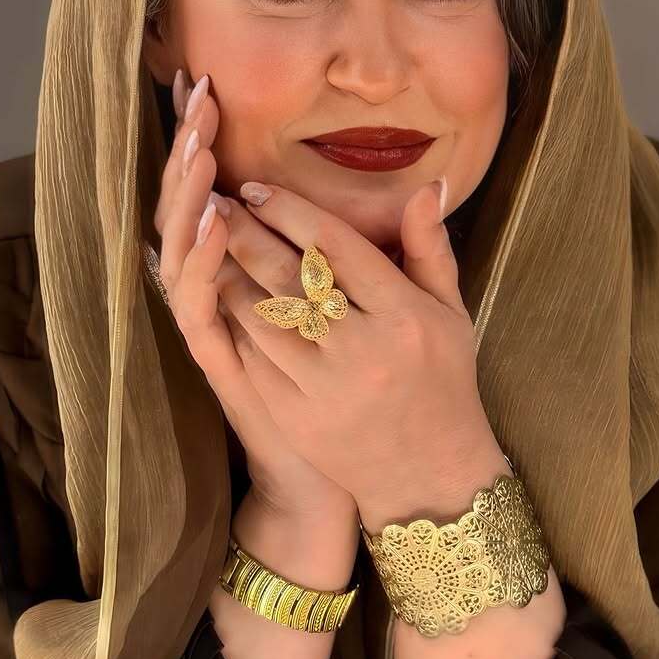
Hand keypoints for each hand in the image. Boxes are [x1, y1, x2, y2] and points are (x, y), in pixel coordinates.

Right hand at [153, 69, 359, 525]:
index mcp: (252, 274)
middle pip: (191, 205)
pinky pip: (195, 303)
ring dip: (187, 194)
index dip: (209, 139)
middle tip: (193, 91)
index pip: (219, 187)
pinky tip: (211, 220)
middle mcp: (223, 291)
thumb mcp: (385, 309)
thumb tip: (427, 188)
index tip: (207, 83)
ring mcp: (215, 325)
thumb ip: (399, 250)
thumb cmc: (351, 396)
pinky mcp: (215, 358)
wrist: (328, 475)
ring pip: (182, 246)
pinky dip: (200, 261)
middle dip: (191, 148)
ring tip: (196, 142)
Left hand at [213, 168, 501, 529]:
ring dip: (228, 275)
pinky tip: (216, 297)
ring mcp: (325, 387)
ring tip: (207, 244)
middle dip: (246, 234)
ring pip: (262, 318)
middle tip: (217, 203)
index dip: (291, 213)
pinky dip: (231, 324)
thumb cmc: (442, 383)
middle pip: (290, 277)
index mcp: (404, 316)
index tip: (258, 190)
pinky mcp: (296, 416)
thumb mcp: (451, 315)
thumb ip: (430, 250)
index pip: (336, 248)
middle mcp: (363, 349)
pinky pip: (253, 358)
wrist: (428, 474)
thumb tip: (428, 184)